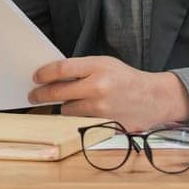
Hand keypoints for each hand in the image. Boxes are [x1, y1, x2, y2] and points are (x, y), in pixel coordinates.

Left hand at [28, 56, 188, 132]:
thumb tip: (54, 76)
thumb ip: (82, 68)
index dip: (44, 73)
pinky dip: (76, 116)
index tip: (35, 77)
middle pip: (58, 91)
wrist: (154, 98)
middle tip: (34, 95)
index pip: (62, 68)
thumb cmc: (127, 79)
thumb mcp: (106, 64)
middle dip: (42, 94)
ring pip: (66, 109)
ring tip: (71, 101)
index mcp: (99, 66)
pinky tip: (83, 111)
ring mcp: (100, 108)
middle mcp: (98, 87)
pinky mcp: (103, 124)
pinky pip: (78, 121)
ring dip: (63, 106)